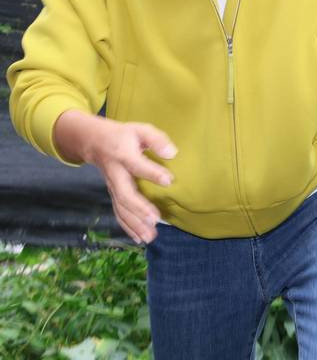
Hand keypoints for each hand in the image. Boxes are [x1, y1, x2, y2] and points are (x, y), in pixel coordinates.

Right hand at [55, 110, 176, 243]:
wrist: (92, 141)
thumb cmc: (123, 135)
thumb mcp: (140, 129)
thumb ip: (156, 139)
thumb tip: (172, 153)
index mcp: (123, 154)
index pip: (137, 165)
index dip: (152, 172)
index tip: (169, 180)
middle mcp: (115, 173)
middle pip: (124, 194)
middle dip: (139, 208)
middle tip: (155, 220)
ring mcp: (112, 186)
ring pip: (120, 208)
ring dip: (134, 224)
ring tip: (151, 236)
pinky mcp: (113, 194)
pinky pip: (118, 213)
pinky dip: (127, 227)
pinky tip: (140, 238)